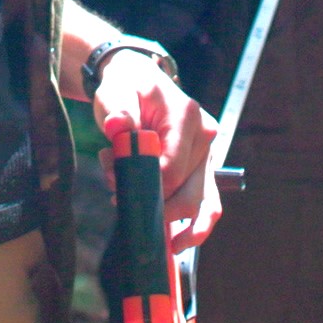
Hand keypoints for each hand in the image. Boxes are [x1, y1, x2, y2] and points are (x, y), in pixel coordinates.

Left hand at [89, 46, 224, 254]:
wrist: (137, 82)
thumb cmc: (127, 88)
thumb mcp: (115, 92)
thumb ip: (118, 110)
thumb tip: (119, 126)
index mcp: (187, 118)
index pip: (172, 170)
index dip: (145, 186)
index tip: (116, 186)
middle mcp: (206, 138)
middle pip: (190, 193)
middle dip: (156, 207)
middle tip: (120, 201)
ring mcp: (206, 156)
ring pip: (205, 205)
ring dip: (178, 225)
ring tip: (157, 239)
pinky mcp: (201, 169)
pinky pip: (203, 204)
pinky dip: (186, 224)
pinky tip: (170, 240)